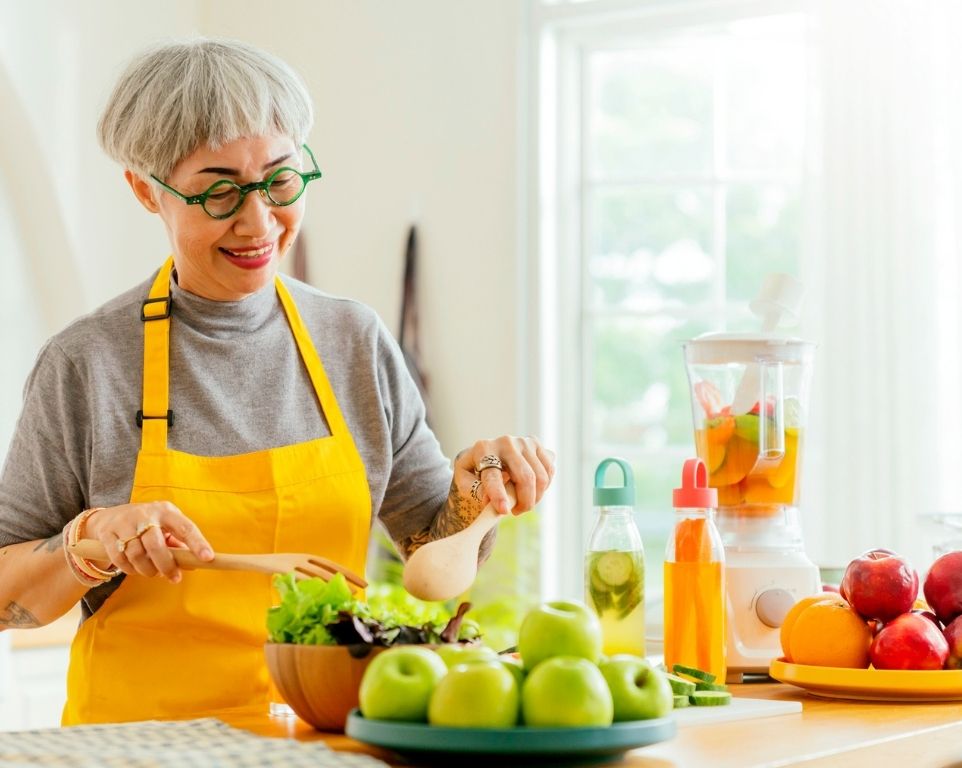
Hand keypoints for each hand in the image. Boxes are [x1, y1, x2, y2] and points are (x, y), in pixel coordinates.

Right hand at [81, 502, 213, 583]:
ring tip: (152, 572)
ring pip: (136, 554)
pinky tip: (135, 569)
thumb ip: (178, 544)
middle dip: (166, 565)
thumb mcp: (164, 527)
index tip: (207, 558)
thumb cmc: (147, 525)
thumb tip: (194, 564)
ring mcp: (124, 522)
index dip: (197, 543)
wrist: (109, 517)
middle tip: (173, 577)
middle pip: (156, 544)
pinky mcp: (108, 533)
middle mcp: (146, 514)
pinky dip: (130, 569)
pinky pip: (119, 558)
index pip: (185, 527)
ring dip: (147, 570)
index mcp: (166, 511)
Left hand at [454, 436, 555, 515]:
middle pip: (526, 477)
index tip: (503, 511)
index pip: (493, 475)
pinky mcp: (536, 444)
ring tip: (522, 503)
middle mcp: (505, 442)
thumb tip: (488, 499)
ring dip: (535, 498)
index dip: (499, 495)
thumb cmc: (474, 472)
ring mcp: (523, 441)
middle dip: (525, 501)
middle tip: (516, 512)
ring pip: (541, 477)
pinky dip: (544, 487)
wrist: (486, 454)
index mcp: (483, 449)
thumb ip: (475, 490)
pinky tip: (531, 490)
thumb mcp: (466, 482)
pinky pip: (549, 471)